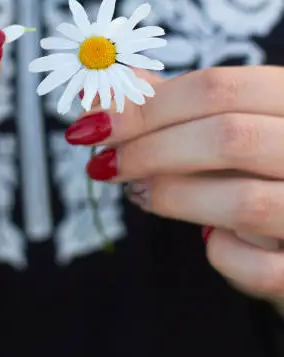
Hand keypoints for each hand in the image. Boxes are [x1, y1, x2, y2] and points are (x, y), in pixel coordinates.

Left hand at [65, 66, 283, 311]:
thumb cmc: (257, 166)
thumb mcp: (227, 121)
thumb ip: (170, 104)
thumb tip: (102, 91)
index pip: (218, 88)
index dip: (147, 107)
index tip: (95, 124)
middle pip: (229, 137)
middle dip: (150, 150)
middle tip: (105, 163)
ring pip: (243, 201)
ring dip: (173, 196)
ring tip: (139, 192)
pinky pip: (261, 268)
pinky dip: (222, 254)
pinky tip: (209, 239)